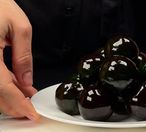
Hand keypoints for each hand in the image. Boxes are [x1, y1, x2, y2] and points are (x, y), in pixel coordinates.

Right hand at [0, 0, 38, 120]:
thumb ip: (23, 57)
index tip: (30, 114)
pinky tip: (13, 85)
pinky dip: (1, 87)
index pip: (3, 87)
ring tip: (24, 97)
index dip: (18, 103)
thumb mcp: (20, 28)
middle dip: (12, 105)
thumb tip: (26, 82)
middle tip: (29, 108)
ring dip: (6, 98)